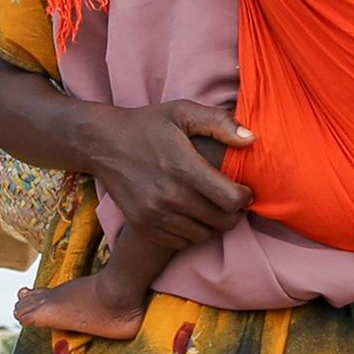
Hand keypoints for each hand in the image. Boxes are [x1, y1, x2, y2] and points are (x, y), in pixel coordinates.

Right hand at [83, 99, 252, 249]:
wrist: (102, 144)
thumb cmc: (148, 125)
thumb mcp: (182, 112)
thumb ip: (219, 123)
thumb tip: (251, 139)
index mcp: (184, 168)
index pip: (232, 200)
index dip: (244, 197)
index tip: (242, 189)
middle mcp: (170, 196)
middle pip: (221, 221)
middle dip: (232, 212)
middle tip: (227, 199)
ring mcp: (155, 214)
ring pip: (203, 235)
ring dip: (212, 223)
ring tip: (208, 206)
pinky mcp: (143, 225)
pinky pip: (181, 242)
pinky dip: (191, 232)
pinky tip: (189, 214)